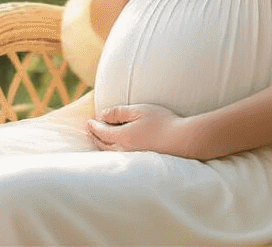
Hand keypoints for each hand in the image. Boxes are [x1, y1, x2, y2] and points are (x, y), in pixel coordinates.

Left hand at [86, 104, 206, 158]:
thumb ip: (119, 112)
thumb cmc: (162, 122)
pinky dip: (112, 152)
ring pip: (111, 153)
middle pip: (103, 144)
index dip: (93, 126)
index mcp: (122, 136)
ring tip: (99, 141)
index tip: (89, 122)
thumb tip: (103, 115)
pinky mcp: (142, 161)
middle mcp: (125, 149)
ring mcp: (133, 157)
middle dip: (95, 137)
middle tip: (90, 131)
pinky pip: (120, 157)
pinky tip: (116, 150)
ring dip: (102, 146)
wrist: (182, 140)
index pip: (101, 132)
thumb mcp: (139, 110)